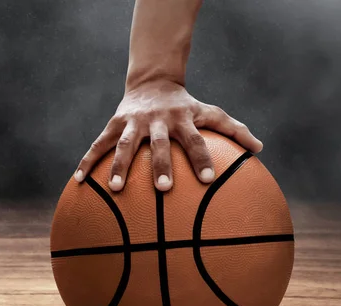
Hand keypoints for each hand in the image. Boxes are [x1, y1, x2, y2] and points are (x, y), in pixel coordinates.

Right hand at [74, 79, 263, 191]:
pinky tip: (79, 181)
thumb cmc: (185, 105)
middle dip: (160, 165)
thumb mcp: (209, 111)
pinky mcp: (114, 124)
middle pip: (159, 144)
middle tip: (163, 188)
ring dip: (120, 166)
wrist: (152, 81)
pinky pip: (99, 144)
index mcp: (182, 119)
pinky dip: (88, 161)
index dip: (201, 157)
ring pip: (125, 145)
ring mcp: (133, 122)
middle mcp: (158, 120)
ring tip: (116, 189)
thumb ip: (234, 129)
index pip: (195, 140)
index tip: (207, 180)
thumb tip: (260, 150)